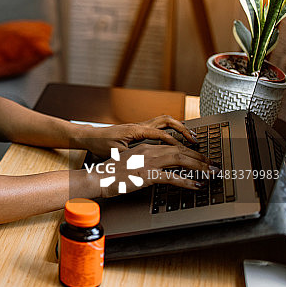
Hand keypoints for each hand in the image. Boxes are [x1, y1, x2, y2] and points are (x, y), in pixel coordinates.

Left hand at [81, 115, 197, 157]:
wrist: (89, 137)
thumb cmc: (99, 145)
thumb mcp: (114, 153)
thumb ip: (130, 156)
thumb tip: (142, 165)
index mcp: (135, 130)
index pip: (160, 134)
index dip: (175, 142)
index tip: (187, 150)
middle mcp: (139, 125)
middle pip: (167, 122)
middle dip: (183, 130)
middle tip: (196, 141)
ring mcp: (140, 126)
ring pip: (164, 121)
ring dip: (179, 128)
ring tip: (192, 138)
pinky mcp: (139, 130)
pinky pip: (159, 126)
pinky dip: (171, 131)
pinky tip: (178, 140)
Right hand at [83, 142, 212, 198]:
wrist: (98, 177)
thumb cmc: (112, 173)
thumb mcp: (132, 162)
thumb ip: (147, 162)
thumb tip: (161, 170)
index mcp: (146, 147)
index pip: (174, 146)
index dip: (192, 152)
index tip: (203, 158)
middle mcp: (149, 151)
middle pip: (181, 151)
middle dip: (201, 158)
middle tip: (214, 165)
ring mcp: (148, 162)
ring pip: (180, 160)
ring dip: (199, 167)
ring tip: (212, 173)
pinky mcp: (147, 175)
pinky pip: (172, 177)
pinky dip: (187, 181)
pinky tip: (196, 185)